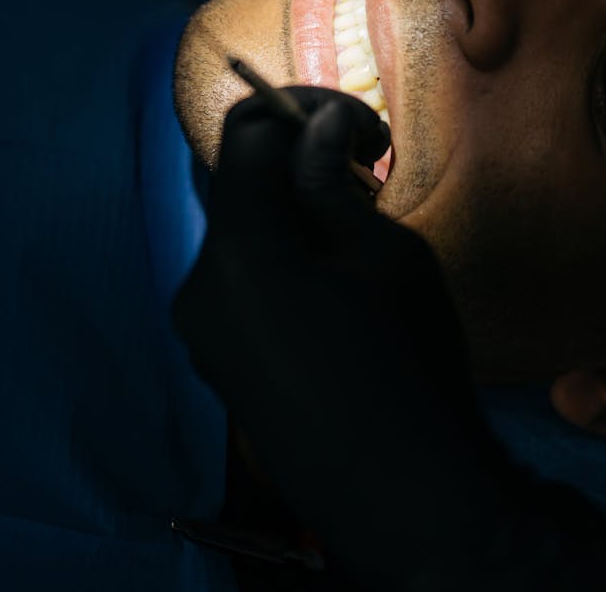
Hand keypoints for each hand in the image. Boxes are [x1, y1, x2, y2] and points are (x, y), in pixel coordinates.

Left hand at [173, 86, 484, 585]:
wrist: (403, 497)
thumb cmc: (405, 362)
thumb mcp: (382, 255)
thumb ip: (331, 181)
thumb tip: (313, 127)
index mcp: (238, 249)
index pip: (244, 133)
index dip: (302, 109)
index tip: (361, 130)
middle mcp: (200, 285)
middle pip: (237, 183)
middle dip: (297, 160)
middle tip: (365, 172)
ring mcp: (202, 331)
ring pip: (241, 233)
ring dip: (290, 210)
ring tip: (356, 228)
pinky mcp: (219, 362)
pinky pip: (241, 281)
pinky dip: (280, 257)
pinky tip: (332, 281)